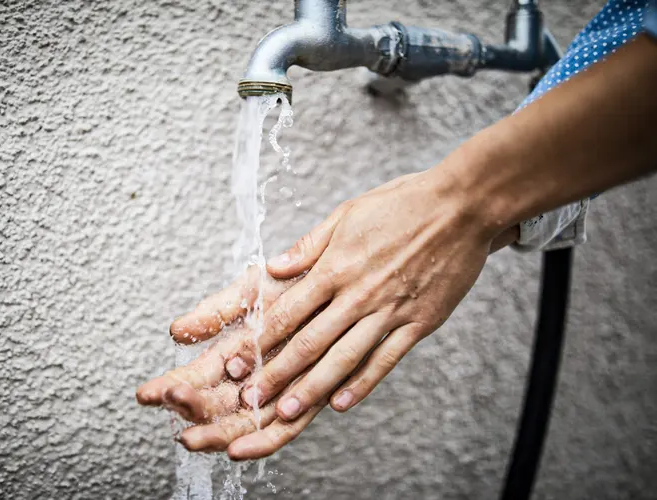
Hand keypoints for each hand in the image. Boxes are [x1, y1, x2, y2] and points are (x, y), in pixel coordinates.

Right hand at [136, 266, 330, 458]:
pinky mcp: (311, 397)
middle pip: (217, 404)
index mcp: (235, 350)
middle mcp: (255, 376)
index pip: (197, 376)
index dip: (172, 386)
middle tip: (172, 407)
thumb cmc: (297, 281)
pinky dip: (262, 441)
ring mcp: (280, 389)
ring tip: (192, 437)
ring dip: (217, 432)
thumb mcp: (252, 291)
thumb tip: (177, 332)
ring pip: (244, 422)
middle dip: (191, 411)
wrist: (343, 276)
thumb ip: (217, 312)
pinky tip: (238, 450)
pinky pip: (285, 429)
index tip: (148, 394)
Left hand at [222, 170, 516, 420]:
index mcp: (336, 267)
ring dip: (313, 387)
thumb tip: (273, 268)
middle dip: (277, 373)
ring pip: (344, 357)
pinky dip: (362, 383)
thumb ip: (309, 246)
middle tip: (251, 399)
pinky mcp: (418, 323)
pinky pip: (385, 359)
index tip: (237, 361)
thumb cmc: (401, 205)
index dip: (259, 340)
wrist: (461, 207)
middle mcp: (358, 294)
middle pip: (310, 342)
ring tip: (287, 411)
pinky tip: (341, 403)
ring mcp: (389, 311)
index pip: (288, 311)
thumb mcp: (347, 214)